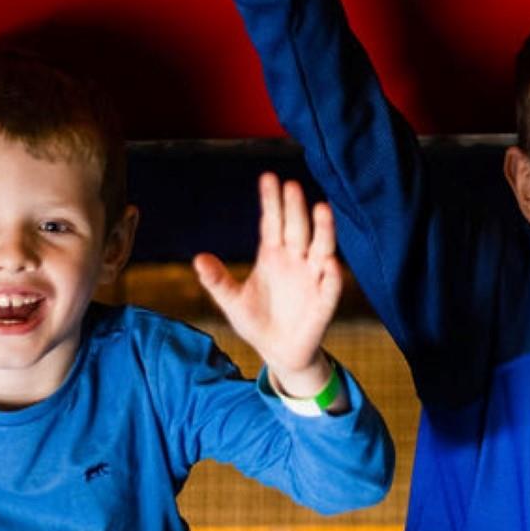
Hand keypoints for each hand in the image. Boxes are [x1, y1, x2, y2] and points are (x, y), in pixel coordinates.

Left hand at [194, 173, 341, 397]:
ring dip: (322, 229)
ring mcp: (312, 278)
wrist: (278, 352)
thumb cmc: (256, 321)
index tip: (269, 178)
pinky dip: (332, 273)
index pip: (272, 222)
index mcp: (272, 255)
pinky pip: (330, 284)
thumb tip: (198, 259)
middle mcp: (295, 260)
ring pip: (321, 248)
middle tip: (291, 186)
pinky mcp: (324, 301)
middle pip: (296, 229)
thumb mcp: (231, 302)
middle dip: (294, 209)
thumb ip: (217, 281)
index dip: (271, 202)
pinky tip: (330, 262)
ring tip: (321, 209)